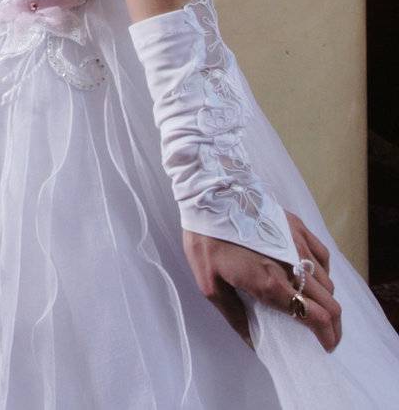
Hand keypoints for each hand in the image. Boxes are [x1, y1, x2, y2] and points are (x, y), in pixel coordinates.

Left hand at [184, 212, 339, 350]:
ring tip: (316, 307)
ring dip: (327, 299)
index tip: (326, 347)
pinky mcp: (296, 225)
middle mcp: (291, 265)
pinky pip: (323, 256)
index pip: (315, 317)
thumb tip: (254, 343)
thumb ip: (235, 316)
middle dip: (333, 325)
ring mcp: (297, 243)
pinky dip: (324, 272)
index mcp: (271, 283)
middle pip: (330, 303)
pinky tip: (312, 276)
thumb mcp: (209, 283)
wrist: (208, 192)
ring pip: (328, 281)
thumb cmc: (205, 238)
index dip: (327, 337)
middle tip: (325, 334)